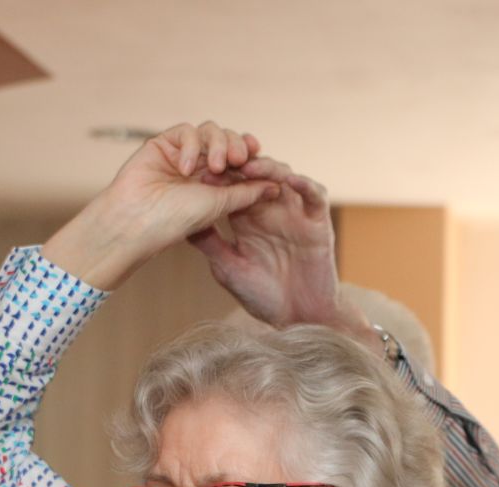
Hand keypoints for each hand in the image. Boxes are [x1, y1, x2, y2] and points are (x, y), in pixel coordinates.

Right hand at [42, 122, 281, 290]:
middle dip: (238, 148)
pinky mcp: (163, 144)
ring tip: (216, 166)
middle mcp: (199, 168)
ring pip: (210, 132)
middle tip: (239, 160)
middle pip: (228, 143)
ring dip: (218, 144)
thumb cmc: (175, 220)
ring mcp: (181, 155)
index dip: (252, 158)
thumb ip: (246, 193)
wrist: (137, 221)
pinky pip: (187, 130)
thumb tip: (275, 185)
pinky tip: (186, 167)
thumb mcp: (219, 206)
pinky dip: (191, 145)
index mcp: (214, 185)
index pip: (240, 162)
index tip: (262, 161)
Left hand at [191, 169, 372, 339]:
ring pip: (283, 177)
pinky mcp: (317, 221)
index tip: (198, 169)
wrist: (298, 318)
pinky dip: (304, 184)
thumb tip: (181, 221)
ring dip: (267, 168)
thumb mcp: (228, 268)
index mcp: (247, 218)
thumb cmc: (262, 296)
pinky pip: (314, 195)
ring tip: (249, 165)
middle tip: (221, 157)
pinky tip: (289, 179)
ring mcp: (295, 213)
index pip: (231, 186)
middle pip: (256, 174)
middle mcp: (270, 210)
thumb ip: (209, 243)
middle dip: (239, 163)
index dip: (217, 175)